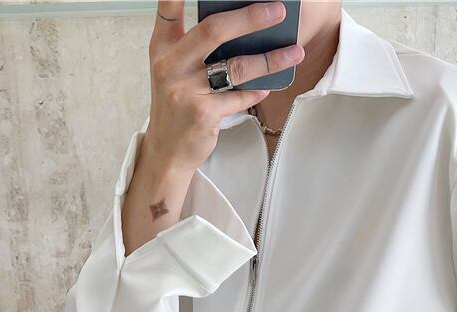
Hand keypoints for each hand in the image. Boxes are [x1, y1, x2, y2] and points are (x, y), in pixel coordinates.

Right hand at [146, 0, 305, 171]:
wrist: (167, 151)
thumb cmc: (176, 107)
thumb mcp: (174, 71)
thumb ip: (194, 47)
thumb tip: (239, 27)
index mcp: (163, 47)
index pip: (168, 7)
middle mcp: (171, 65)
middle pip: (213, 30)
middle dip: (250, 17)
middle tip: (277, 10)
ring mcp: (186, 90)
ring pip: (235, 66)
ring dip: (269, 59)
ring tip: (294, 52)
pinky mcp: (202, 113)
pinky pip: (239, 97)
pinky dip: (256, 91)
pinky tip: (268, 86)